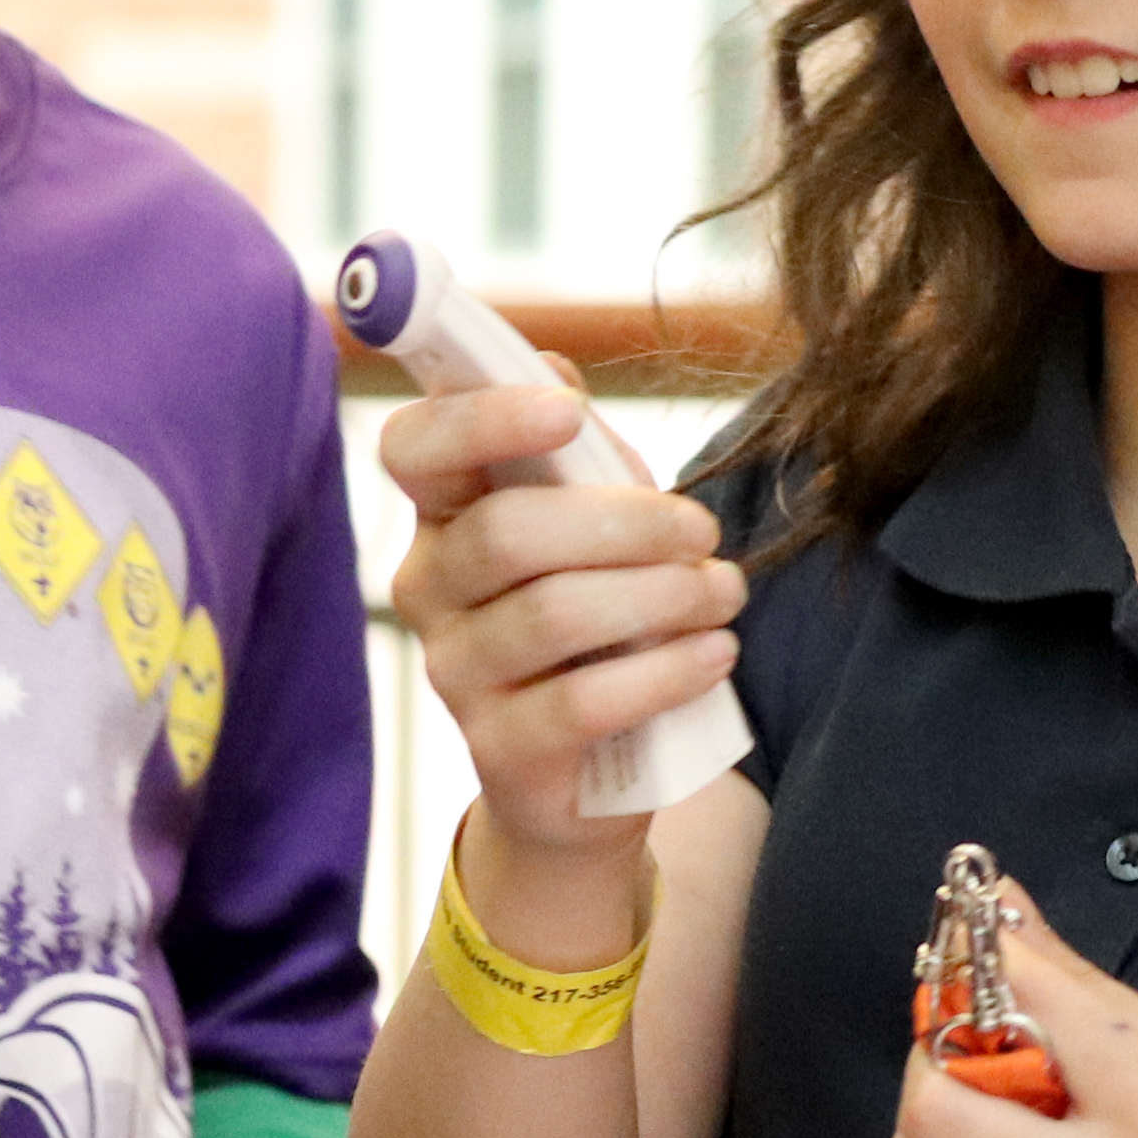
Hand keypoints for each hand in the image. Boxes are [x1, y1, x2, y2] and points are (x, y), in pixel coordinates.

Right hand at [376, 368, 738, 877]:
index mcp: (443, 517)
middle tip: (702, 530)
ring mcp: (457, 673)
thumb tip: (553, 367)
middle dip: (625, 522)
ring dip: (662, 594)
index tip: (569, 413)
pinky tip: (713, 654)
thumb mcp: (593, 523)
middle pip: (505, 533)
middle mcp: (428, 590)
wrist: (597, 771)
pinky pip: (582, 703)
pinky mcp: (500, 751)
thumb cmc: (601, 620)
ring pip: (551, 615)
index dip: (480, 420)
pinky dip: (665, 671)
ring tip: (724, 593)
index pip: (413, 448)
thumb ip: (576, 452)